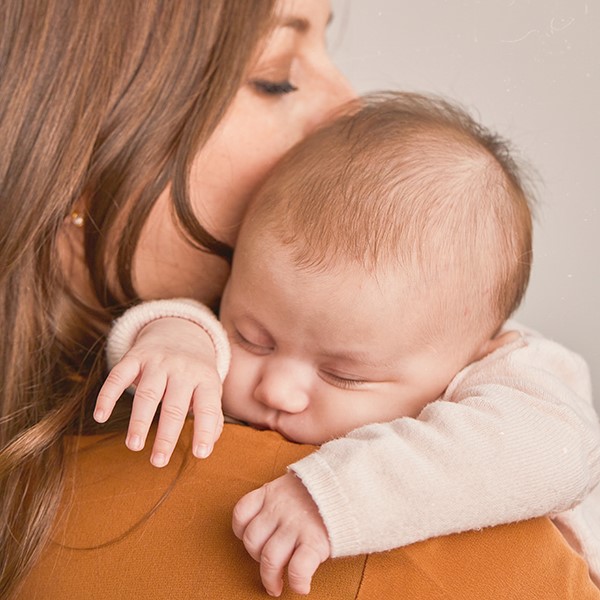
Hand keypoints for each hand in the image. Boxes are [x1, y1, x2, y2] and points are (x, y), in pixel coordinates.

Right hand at [94, 317, 222, 466]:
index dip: (205, 430)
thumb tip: (208, 446)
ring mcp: (159, 361)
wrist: (180, 330)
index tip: (200, 454)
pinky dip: (108, 395)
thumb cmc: (195, 372)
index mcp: (205, 378)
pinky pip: (119, 375)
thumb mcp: (210, 388)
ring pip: (148, 393)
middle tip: (158, 461)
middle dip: (167, 434)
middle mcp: (183, 369)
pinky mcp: (136, 356)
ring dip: (139, 420)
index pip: (208, 407)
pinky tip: (100, 416)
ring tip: (134, 446)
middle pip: (174, 405)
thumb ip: (213, 416)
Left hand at [232, 473, 330, 596]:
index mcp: (272, 493)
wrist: (351, 481)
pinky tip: (302, 587)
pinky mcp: (315, 541)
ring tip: (276, 586)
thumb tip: (272, 517)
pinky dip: (297, 582)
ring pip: (269, 559)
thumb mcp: (294, 482)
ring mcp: (296, 526)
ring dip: (270, 579)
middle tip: (269, 565)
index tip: (255, 539)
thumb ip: (280, 497)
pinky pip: (297, 569)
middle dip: (256, 558)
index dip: (242, 531)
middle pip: (252, 540)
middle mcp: (279, 510)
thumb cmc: (324, 487)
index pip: (242, 512)